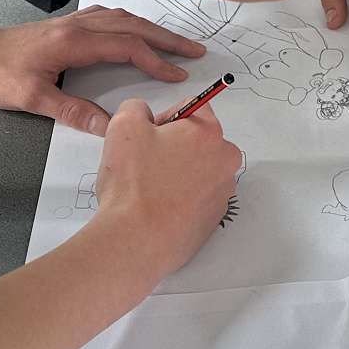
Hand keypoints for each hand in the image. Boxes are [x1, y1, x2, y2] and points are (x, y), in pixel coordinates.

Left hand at [0, 8, 206, 133]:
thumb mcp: (31, 98)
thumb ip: (73, 111)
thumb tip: (112, 128)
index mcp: (73, 42)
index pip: (127, 48)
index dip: (156, 61)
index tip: (179, 76)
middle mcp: (77, 26)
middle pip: (132, 26)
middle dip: (166, 39)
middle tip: (196, 51)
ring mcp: (71, 23)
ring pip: (121, 19)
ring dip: (151, 29)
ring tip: (175, 43)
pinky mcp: (64, 26)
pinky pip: (107, 18)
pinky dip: (129, 24)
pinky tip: (134, 31)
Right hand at [87, 98, 242, 279]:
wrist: (137, 241)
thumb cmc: (133, 182)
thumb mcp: (124, 125)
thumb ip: (137, 108)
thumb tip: (146, 116)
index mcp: (210, 132)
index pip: (193, 107)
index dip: (165, 118)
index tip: (148, 137)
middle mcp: (225, 160)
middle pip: (200, 139)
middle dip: (174, 145)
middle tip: (146, 163)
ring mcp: (223, 191)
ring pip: (200, 168)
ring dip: (179, 171)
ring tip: (151, 188)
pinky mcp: (215, 217)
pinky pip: (199, 195)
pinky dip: (183, 196)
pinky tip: (160, 207)